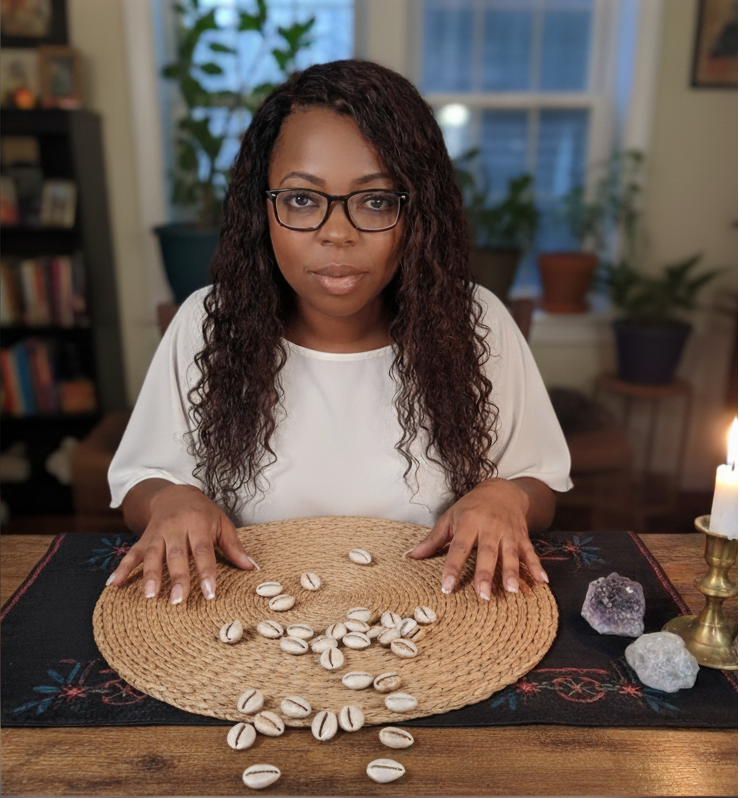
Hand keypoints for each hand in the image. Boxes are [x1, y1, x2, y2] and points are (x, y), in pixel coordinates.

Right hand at [106, 482, 255, 602]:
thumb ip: (234, 546)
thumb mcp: (221, 522)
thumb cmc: (203, 512)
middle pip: (176, 554)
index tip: (209, 593)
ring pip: (152, 555)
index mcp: (198, 523)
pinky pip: (131, 553)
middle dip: (177, 578)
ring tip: (149, 596)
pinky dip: (122, 568)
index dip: (206, 572)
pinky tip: (113, 585)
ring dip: (149, 575)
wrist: (174, 493)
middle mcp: (176, 527)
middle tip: (177, 601)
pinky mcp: (143, 538)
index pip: (203, 550)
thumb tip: (251, 568)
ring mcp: (157, 533)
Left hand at [405, 477, 548, 599]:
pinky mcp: (522, 536)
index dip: (452, 567)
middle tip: (483, 596)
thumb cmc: (470, 507)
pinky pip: (530, 552)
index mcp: (469, 523)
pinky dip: (537, 566)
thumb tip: (409, 556)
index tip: (446, 587)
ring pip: (511, 554)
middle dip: (486, 574)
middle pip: (487, 553)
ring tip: (512, 592)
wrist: (501, 490)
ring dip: (512, 573)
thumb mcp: (450, 518)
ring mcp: (508, 532)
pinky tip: (542, 582)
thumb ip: (433, 540)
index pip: (459, 547)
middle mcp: (490, 527)